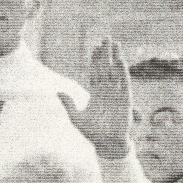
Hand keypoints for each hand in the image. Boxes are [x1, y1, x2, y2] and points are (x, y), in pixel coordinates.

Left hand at [58, 36, 131, 159]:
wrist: (107, 144)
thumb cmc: (92, 133)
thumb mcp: (76, 118)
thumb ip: (68, 104)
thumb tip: (57, 92)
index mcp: (96, 93)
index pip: (96, 72)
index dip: (96, 59)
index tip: (95, 46)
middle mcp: (107, 90)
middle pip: (106, 67)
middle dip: (106, 53)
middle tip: (106, 38)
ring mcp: (117, 94)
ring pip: (116, 71)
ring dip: (116, 58)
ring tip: (115, 44)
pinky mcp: (125, 100)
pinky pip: (123, 83)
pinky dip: (122, 72)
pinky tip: (120, 61)